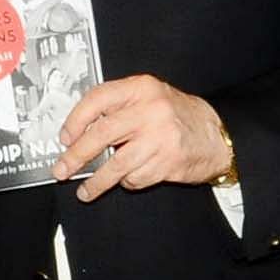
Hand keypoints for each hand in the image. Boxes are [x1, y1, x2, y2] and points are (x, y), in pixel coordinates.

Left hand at [57, 76, 229, 200]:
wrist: (217, 135)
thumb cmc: (178, 116)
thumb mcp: (150, 97)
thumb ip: (119, 107)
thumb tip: (79, 132)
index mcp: (142, 88)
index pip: (98, 99)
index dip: (75, 120)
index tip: (64, 137)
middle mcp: (151, 110)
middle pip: (101, 134)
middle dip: (76, 156)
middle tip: (62, 170)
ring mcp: (160, 137)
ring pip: (116, 164)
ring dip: (96, 182)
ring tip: (85, 191)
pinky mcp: (167, 162)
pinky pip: (135, 178)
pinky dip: (127, 182)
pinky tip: (128, 179)